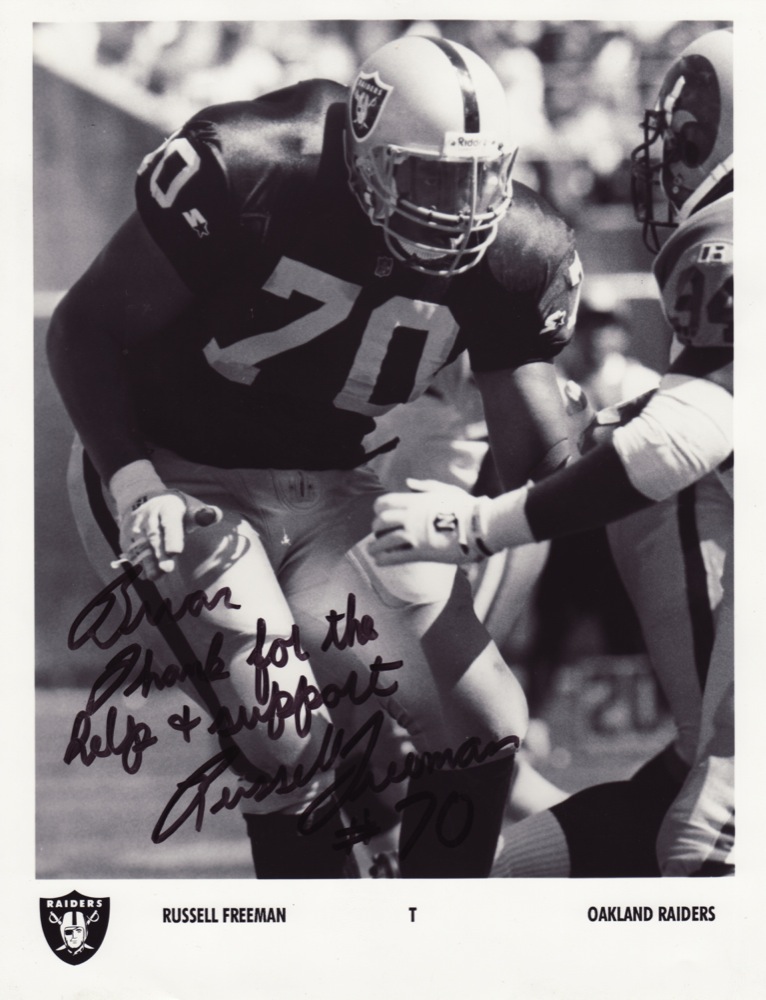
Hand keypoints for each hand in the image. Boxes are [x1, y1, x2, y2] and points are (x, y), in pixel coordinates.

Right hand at [114, 489, 221, 580]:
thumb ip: (203, 514)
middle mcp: (149, 518)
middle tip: (167, 569)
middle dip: (160, 554)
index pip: (170, 522)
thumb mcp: (189, 506)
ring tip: (155, 576)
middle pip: (155, 537)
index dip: (172, 537)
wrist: (142, 499)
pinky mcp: (128, 540)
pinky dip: (139, 564)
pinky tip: (148, 575)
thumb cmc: (175, 508)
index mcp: (167, 508)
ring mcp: (137, 529)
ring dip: (148, 562)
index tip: (175, 551)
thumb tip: (216, 515)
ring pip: (142, 547)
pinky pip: (132, 553)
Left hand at [369, 478, 491, 565]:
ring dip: (376, 547)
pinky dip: (383, 559)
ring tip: (374, 552)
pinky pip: (394, 557)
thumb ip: (425, 486)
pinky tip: (380, 561)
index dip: (378, 510)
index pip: (383, 502)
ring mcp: (414, 534)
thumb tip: (408, 483)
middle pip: (380, 522)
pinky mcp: (420, 552)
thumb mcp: (446, 490)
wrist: (480, 525)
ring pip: (383, 541)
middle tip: (378, 536)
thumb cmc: (467, 507)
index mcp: (415, 500)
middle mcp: (410, 516)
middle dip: (377, 530)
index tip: (381, 516)